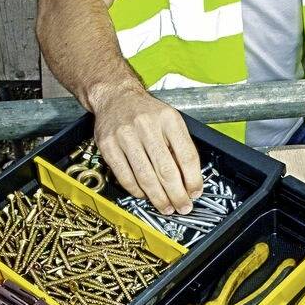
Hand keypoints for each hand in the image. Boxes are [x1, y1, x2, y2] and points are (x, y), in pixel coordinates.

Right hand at [88, 81, 202, 214]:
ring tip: (165, 207)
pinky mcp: (108, 146)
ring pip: (146, 176)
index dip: (193, 180)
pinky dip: (136, 190)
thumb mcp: (170, 121)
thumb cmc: (146, 113)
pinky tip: (144, 195)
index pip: (187, 156)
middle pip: (166, 170)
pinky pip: (125, 176)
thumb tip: (189, 181)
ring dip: (158, 198)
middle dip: (177, 194)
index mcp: (169, 119)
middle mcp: (147, 125)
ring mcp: (125, 136)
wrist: (115, 97)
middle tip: (182, 207)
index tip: (195, 193)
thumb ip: (180, 147)